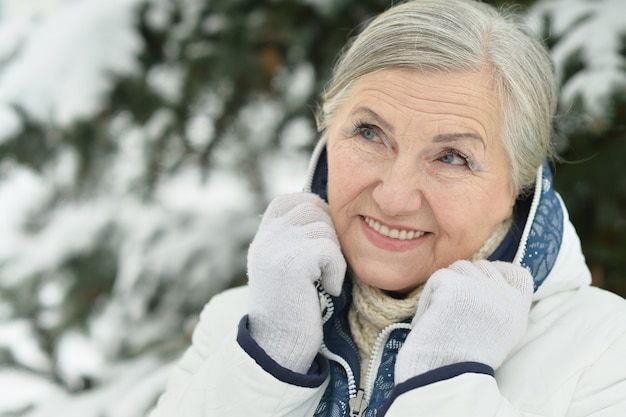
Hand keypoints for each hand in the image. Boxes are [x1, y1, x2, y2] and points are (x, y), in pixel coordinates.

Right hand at [247, 193, 345, 372]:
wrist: (279, 343)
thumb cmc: (293, 307)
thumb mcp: (285, 264)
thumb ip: (296, 238)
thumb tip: (326, 212)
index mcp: (263, 237)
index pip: (289, 200)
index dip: (313, 211)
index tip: (322, 240)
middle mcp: (266, 238)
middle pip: (312, 208)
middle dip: (330, 233)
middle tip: (328, 263)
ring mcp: (276, 248)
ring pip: (324, 228)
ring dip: (334, 254)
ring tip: (326, 278)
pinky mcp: (292, 262)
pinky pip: (330, 249)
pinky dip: (337, 270)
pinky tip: (328, 289)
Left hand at [395, 260, 532, 382]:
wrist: (448, 375)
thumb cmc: (467, 359)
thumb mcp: (500, 332)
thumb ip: (500, 305)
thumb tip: (487, 280)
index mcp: (518, 308)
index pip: (517, 273)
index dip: (497, 272)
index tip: (481, 283)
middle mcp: (504, 294)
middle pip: (482, 267)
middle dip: (465, 280)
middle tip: (454, 308)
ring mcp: (480, 287)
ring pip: (459, 268)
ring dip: (447, 285)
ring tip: (443, 315)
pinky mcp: (456, 285)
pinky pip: (438, 278)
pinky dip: (430, 296)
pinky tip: (432, 317)